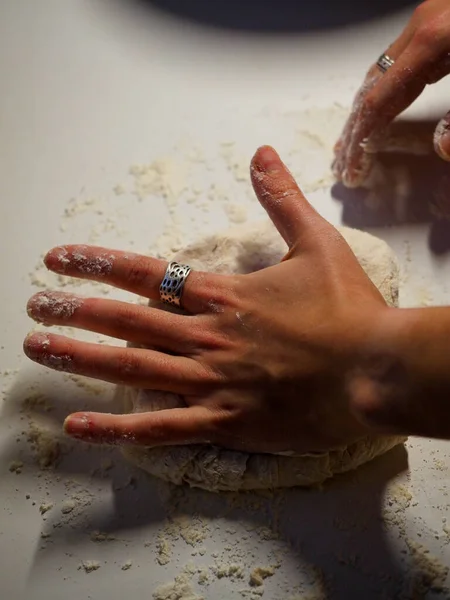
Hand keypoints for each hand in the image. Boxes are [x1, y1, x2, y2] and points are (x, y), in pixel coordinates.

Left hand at [24, 146, 388, 453]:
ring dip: (79, 357)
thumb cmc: (349, 311)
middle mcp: (206, 337)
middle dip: (74, 309)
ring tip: (37, 348)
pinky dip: (117, 429)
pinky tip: (77, 425)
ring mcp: (211, 382)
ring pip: (131, 369)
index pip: (145, 273)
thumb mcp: (318, 243)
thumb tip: (262, 155)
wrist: (375, 371)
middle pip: (125, 320)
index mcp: (223, 296)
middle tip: (34, 305)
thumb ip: (282, 199)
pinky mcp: (225, 422)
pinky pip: (161, 429)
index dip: (97, 264)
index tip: (58, 260)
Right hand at [334, 0, 449, 187]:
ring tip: (352, 142)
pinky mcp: (439, 23)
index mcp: (434, 40)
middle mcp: (423, 27)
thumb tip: (443, 148)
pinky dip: (384, 92)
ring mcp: (429, 20)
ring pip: (381, 72)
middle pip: (372, 86)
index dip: (363, 139)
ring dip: (365, 112)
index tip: (355, 169)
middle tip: (344, 163)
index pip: (380, 100)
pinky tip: (382, 110)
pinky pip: (398, 62)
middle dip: (355, 130)